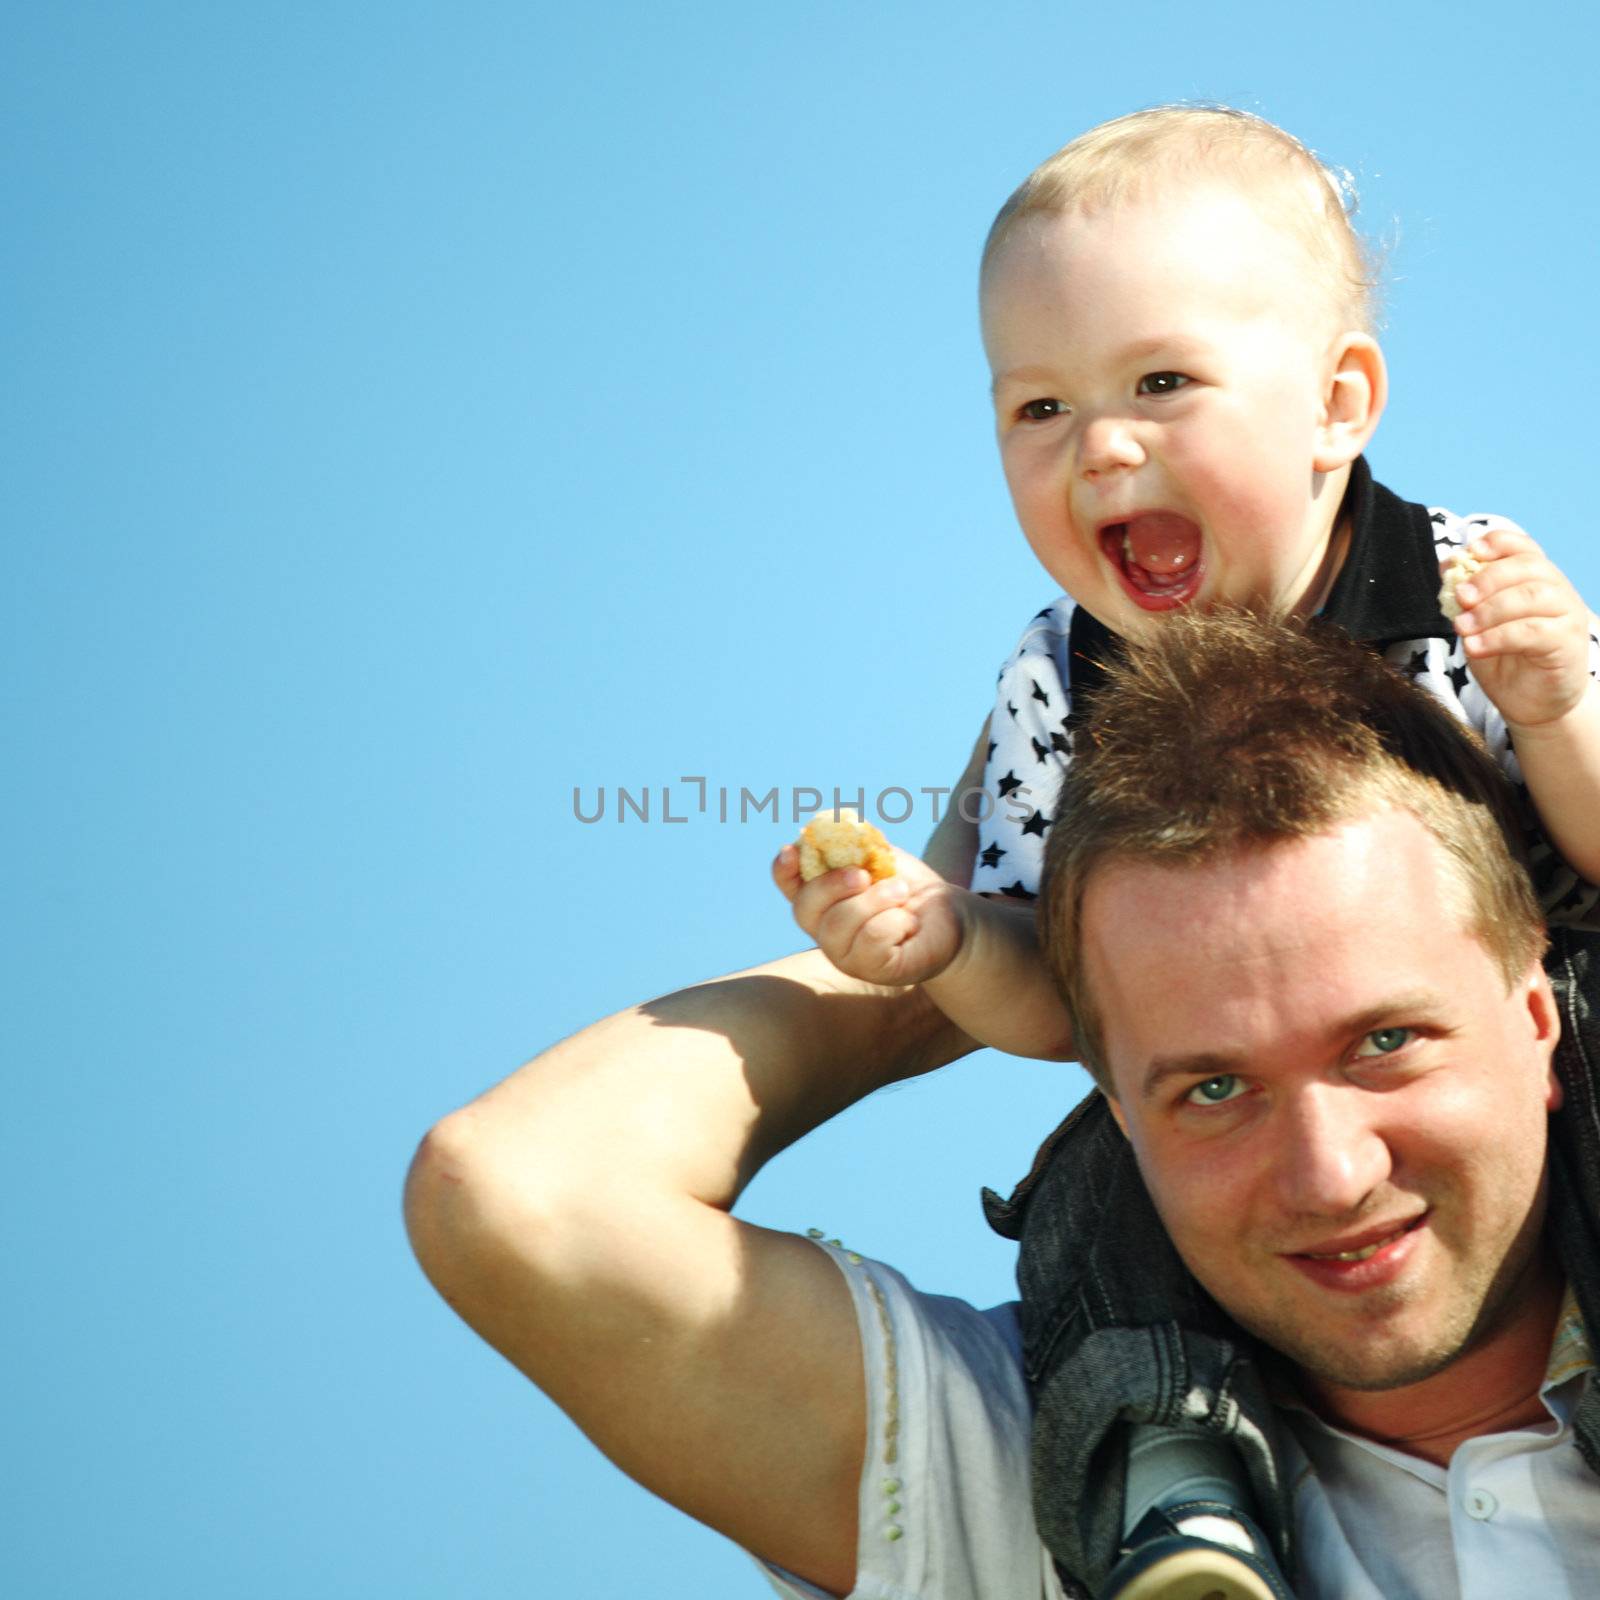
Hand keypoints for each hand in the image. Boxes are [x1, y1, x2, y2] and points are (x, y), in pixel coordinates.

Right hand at [772, 843, 968, 986]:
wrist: (949, 916)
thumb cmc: (907, 886)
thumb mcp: (882, 858)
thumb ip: (856, 847)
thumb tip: (837, 827)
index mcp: (822, 899)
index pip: (788, 886)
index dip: (783, 869)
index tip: (792, 849)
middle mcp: (825, 931)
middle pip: (805, 908)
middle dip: (832, 885)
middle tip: (865, 874)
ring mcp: (846, 956)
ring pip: (840, 924)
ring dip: (876, 899)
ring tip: (901, 893)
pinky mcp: (873, 970)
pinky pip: (872, 940)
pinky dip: (895, 921)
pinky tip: (908, 924)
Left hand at [1449, 526, 1593, 729]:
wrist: (1531, 702)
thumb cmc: (1504, 658)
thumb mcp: (1477, 623)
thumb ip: (1467, 597)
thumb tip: (1447, 565)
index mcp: (1534, 577)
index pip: (1522, 547)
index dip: (1497, 544)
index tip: (1470, 553)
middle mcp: (1556, 589)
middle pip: (1526, 567)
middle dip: (1487, 579)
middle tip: (1459, 597)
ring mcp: (1566, 614)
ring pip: (1530, 596)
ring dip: (1489, 609)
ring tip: (1462, 627)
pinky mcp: (1567, 642)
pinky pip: (1533, 631)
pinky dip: (1498, 636)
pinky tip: (1475, 646)